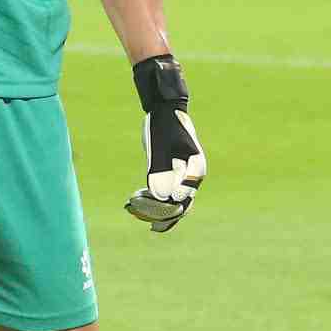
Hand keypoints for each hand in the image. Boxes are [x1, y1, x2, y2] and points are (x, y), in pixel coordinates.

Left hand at [123, 55, 204, 232]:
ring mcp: (180, 178)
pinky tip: (133, 203)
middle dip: (163, 214)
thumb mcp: (161, 144)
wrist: (164, 112)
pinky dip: (149, 202)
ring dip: (154, 212)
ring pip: (172, 204)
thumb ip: (160, 168)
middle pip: (181, 203)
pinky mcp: (167, 176)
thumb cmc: (165, 124)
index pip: (188, 192)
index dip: (173, 202)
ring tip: (135, 212)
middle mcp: (191, 176)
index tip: (158, 202)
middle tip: (145, 219)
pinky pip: (161, 196)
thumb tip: (159, 196)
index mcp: (196, 166)